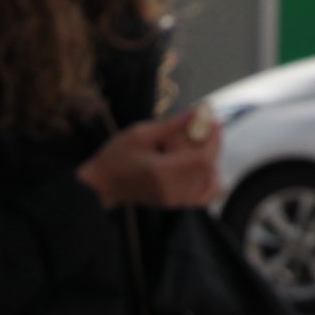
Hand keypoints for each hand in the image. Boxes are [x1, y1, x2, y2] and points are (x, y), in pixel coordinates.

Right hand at [77, 108, 223, 209]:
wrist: (101, 186)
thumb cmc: (115, 157)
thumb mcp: (140, 134)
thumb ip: (171, 125)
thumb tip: (198, 111)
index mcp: (162, 173)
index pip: (202, 160)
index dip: (213, 140)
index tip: (214, 122)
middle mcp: (172, 191)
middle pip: (208, 168)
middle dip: (210, 144)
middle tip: (201, 127)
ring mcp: (174, 200)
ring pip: (208, 179)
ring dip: (207, 158)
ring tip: (192, 145)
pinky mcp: (174, 203)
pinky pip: (203, 196)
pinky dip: (210, 182)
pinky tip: (204, 168)